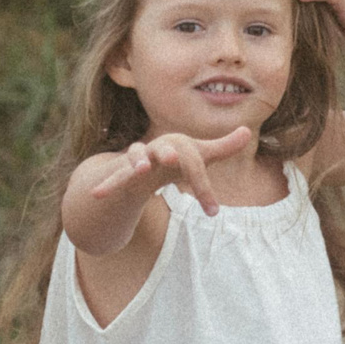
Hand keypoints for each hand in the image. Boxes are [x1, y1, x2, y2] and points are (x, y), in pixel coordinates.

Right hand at [87, 126, 252, 216]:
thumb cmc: (176, 160)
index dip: (204, 187)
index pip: (195, 163)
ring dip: (137, 162)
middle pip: (166, 149)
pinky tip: (96, 195)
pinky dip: (107, 184)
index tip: (213, 212)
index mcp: (179, 145)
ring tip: (141, 170)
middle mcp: (158, 148)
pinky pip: (114, 177)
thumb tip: (248, 131)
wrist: (144, 160)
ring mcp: (138, 158)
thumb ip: (223, 147)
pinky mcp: (122, 172)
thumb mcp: (199, 155)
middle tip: (174, 159)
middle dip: (169, 153)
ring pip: (136, 156)